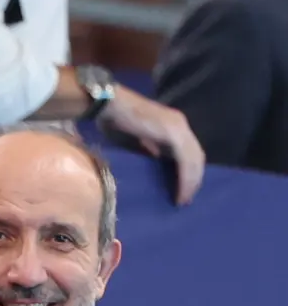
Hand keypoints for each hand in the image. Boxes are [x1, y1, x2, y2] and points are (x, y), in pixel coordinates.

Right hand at [100, 86, 204, 205]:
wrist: (108, 105)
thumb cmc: (115, 121)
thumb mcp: (135, 140)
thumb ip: (148, 150)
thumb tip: (154, 164)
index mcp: (172, 125)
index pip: (189, 152)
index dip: (188, 172)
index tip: (182, 190)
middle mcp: (180, 124)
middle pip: (196, 157)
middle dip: (194, 180)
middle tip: (186, 199)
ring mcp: (179, 127)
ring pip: (195, 160)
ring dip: (192, 183)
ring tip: (184, 200)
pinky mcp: (174, 133)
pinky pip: (186, 161)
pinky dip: (186, 179)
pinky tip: (181, 193)